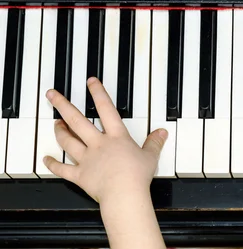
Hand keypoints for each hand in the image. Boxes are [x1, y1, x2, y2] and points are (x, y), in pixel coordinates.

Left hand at [44, 77, 167, 202]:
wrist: (124, 195)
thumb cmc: (137, 176)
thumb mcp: (150, 156)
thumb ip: (154, 143)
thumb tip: (161, 133)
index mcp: (116, 137)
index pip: (105, 109)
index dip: (97, 93)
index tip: (90, 82)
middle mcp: (98, 144)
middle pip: (77, 121)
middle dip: (63, 106)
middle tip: (53, 95)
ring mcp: (87, 159)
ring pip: (68, 141)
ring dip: (60, 131)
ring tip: (55, 122)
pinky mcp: (80, 175)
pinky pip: (63, 169)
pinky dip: (53, 164)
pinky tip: (47, 159)